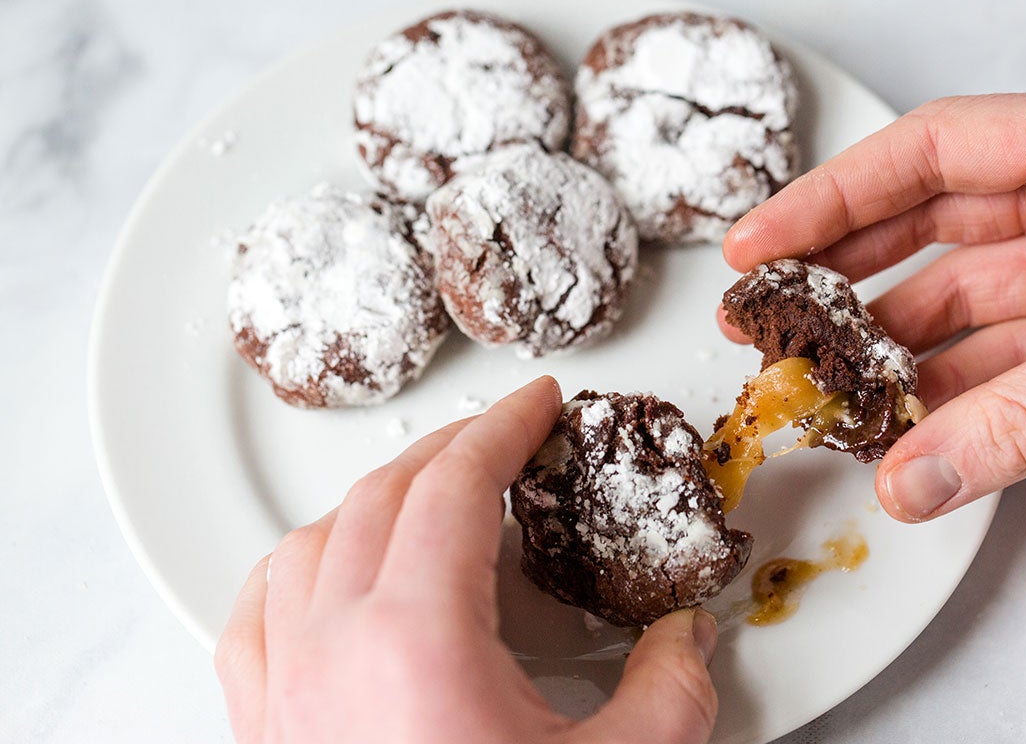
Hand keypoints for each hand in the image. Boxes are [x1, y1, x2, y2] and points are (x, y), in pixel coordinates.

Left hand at [215, 376, 719, 743]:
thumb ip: (672, 693)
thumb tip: (687, 640)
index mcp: (416, 642)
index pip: (453, 487)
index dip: (501, 428)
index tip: (535, 402)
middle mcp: (330, 652)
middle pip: (383, 497)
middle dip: (450, 452)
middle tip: (502, 440)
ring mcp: (282, 694)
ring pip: (309, 544)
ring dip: (374, 500)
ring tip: (425, 496)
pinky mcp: (261, 736)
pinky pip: (251, 617)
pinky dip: (293, 569)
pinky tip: (317, 570)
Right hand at [721, 87, 1025, 521]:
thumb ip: (1017, 425)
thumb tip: (910, 484)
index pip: (936, 150)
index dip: (835, 197)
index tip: (762, 243)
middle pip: (934, 223)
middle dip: (847, 274)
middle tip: (768, 317)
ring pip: (967, 301)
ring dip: (895, 351)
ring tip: (824, 390)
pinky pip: (1010, 358)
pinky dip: (956, 395)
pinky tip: (903, 426)